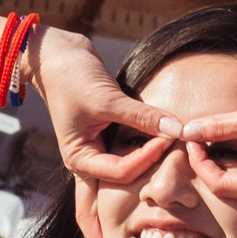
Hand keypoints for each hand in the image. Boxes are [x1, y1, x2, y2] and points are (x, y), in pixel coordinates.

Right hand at [28, 25, 177, 187]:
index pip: (122, 171)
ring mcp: (98, 151)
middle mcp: (88, 161)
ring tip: (175, 160)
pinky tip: (165, 144)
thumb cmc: (72, 76)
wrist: (58, 55)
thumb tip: (178, 130)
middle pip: (125, 182)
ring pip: (130, 170)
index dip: (148, 157)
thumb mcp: (107, 98)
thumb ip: (143, 116)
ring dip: (150, 165)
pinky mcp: (108, 138)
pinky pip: (131, 152)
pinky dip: (147, 150)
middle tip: (176, 168)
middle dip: (148, 177)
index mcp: (80, 159)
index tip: (169, 137)